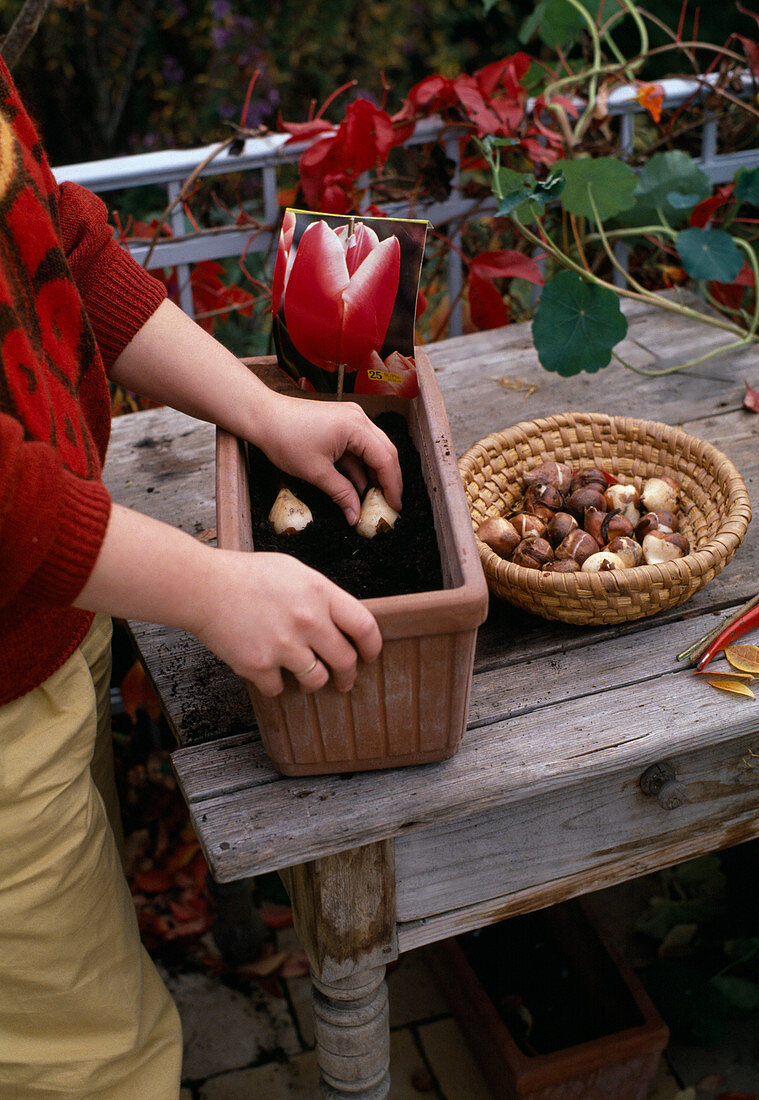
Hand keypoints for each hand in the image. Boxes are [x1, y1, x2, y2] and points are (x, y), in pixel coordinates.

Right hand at [188, 550, 381, 696]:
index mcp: (321, 593)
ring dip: (314, 682)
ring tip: (304, 676)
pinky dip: (275, 684)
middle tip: (344, 679)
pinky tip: (268, 670)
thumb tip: (341, 621)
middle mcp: (308, 621)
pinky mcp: (260, 666)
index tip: (369, 655)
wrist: (204, 586)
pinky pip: (279, 689)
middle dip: (348, 675)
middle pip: (346, 661)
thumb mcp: (295, 572)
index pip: (364, 627)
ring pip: (317, 681)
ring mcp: (284, 646)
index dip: (372, 647)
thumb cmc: (247, 575)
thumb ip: (322, 596)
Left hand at [254, 394, 402, 525]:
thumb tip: (355, 516)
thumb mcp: (316, 473)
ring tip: (372, 499)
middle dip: (388, 480)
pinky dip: (359, 466)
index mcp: (356, 427)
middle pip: (385, 452)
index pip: (386, 459)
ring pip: (373, 450)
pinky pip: (358, 446)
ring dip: (373, 474)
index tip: (394, 507)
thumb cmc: (286, 439)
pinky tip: (357, 486)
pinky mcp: (341, 423)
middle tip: (388, 504)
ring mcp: (351, 419)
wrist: (263, 416)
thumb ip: (341, 494)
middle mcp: (359, 419)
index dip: (392, 486)